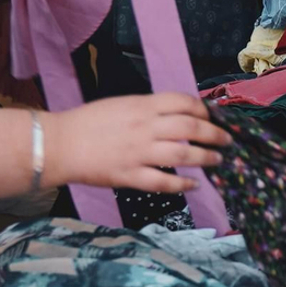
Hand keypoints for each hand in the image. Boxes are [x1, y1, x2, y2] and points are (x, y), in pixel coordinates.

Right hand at [43, 92, 228, 195]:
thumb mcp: (120, 104)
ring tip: (218, 160)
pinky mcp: (130, 176)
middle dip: (214, 134)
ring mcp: (139, 153)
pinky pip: (164, 182)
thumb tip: (175, 114)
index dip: (204, 109)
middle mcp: (144, 127)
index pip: (183, 102)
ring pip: (183, 154)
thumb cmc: (87, 122)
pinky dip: (183, 184)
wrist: (58, 144)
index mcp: (141, 105)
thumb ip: (147, 109)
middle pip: (190, 127)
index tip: (214, 116)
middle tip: (227, 140)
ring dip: (206, 157)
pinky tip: (194, 184)